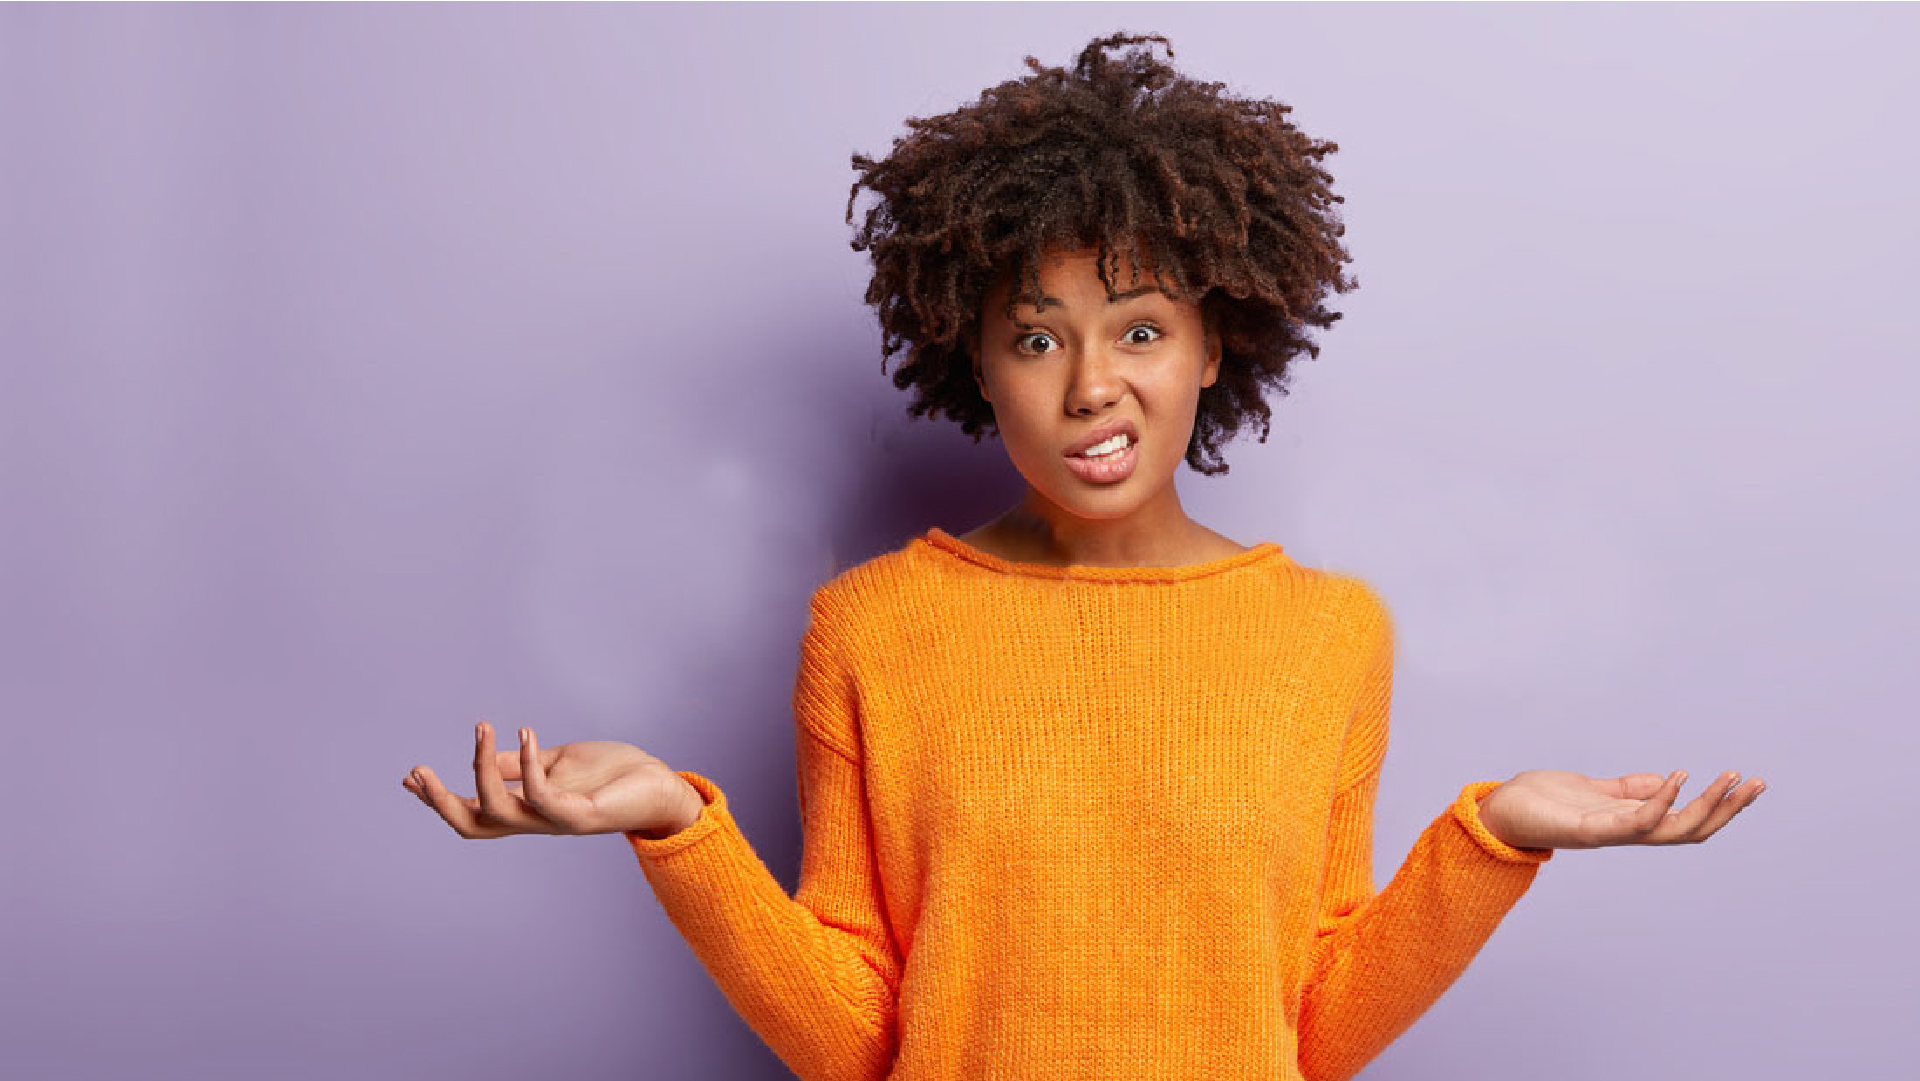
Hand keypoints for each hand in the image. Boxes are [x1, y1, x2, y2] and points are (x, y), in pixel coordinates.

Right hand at [401, 721, 702, 838]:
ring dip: (481, 770)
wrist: (660, 787)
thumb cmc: (613, 775)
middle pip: (472, 824)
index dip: (437, 798)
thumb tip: (485, 757)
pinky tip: (524, 732)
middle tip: (416, 770)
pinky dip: (526, 764)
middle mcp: (535, 820)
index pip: (471, 810)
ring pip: (498, 811)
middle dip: (439, 801)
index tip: (408, 776)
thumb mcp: (557, 763)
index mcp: (526, 809)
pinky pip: (541, 796)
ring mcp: (556, 820)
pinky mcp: (580, 815)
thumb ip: (522, 765)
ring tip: (482, 729)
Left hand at [1475, 768, 1765, 850]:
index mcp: (1631, 821)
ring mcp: (1611, 833)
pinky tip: (1678, 776)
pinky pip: (1636, 821)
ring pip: (1674, 829)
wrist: (1498, 813)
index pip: (1689, 820)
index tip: (1748, 781)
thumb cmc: (1541, 802)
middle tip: (1759, 782)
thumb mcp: (1594, 790)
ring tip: (1732, 777)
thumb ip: (1627, 790)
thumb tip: (1662, 782)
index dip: (1721, 805)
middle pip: (1693, 829)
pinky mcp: (1590, 829)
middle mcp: (1627, 832)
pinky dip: (1661, 801)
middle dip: (1729, 808)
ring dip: (1708, 805)